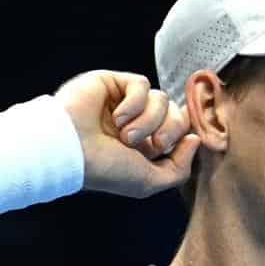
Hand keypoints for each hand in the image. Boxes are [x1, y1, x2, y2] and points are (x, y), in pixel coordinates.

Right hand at [53, 70, 199, 198]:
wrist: (70, 151)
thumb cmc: (105, 169)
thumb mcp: (148, 182)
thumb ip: (179, 169)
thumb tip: (194, 139)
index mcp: (143, 144)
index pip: (179, 129)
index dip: (178, 135)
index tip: (162, 147)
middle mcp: (135, 123)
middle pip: (176, 112)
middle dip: (169, 129)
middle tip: (150, 144)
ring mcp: (123, 102)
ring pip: (161, 98)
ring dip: (148, 120)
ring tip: (124, 135)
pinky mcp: (112, 83)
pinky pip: (141, 83)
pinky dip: (134, 103)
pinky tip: (117, 117)